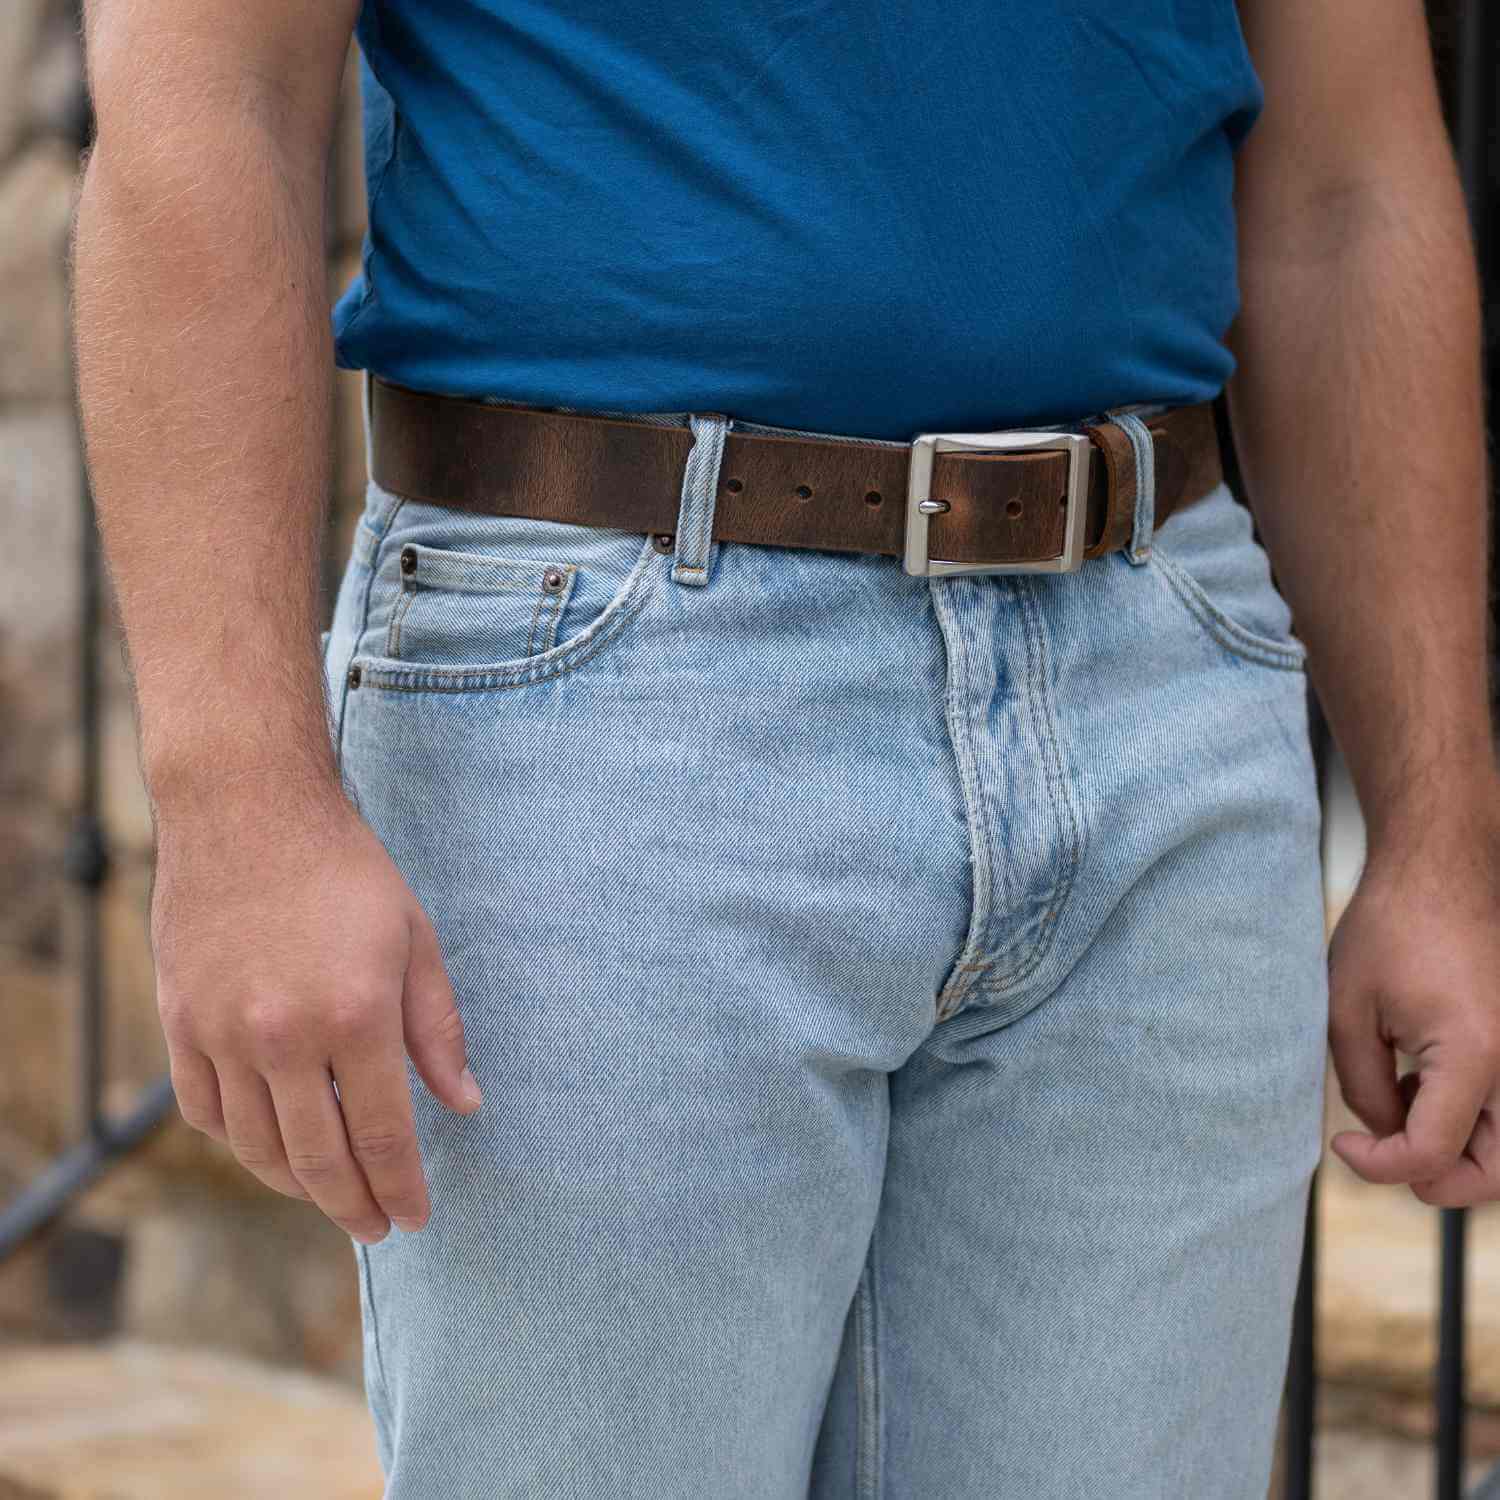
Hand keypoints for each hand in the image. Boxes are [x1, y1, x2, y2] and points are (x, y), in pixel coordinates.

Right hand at [151, 781, 481, 1241]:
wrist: (249, 812)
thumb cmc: (346, 871)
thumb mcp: (415, 939)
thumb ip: (439, 1030)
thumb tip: (464, 1103)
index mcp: (356, 1014)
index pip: (384, 1134)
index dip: (402, 1187)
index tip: (416, 1217)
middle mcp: (284, 1036)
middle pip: (319, 1158)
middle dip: (354, 1205)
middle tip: (377, 1227)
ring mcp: (223, 1033)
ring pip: (257, 1146)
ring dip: (297, 1184)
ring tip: (330, 1193)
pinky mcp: (181, 1021)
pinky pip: (206, 1111)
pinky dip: (239, 1141)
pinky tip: (270, 1145)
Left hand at [1327, 801, 1499, 1206]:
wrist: (1440, 873)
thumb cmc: (1389, 930)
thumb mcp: (1350, 1011)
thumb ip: (1364, 1086)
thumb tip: (1382, 1134)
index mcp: (1474, 1054)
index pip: (1434, 1151)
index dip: (1379, 1165)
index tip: (1341, 1143)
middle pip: (1497, 1170)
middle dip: (1440, 1182)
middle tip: (1381, 1155)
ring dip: (1458, 1153)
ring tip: (1401, 1105)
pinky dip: (1471, 1122)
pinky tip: (1420, 1084)